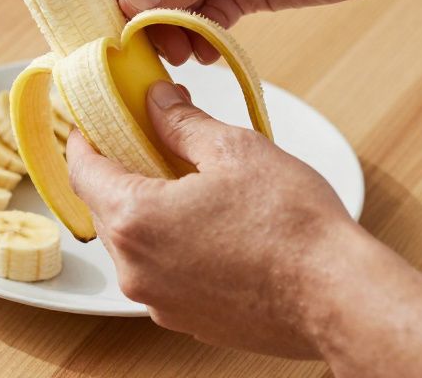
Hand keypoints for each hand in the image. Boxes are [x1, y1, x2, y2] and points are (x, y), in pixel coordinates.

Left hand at [67, 81, 363, 356]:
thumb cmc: (292, 225)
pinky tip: (210, 226)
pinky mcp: (186, 321)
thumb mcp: (233, 150)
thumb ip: (180, 123)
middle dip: (121, 172)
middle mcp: (135, 269)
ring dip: (148, 211)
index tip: (93, 121)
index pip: (82, 171)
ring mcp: (159, 301)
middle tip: (149, 141)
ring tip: (190, 183)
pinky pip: (162, 273)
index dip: (84, 139)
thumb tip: (154, 100)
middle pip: (105, 208)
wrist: (338, 297)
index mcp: (135, 220)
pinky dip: (171, 246)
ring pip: (134, 244)